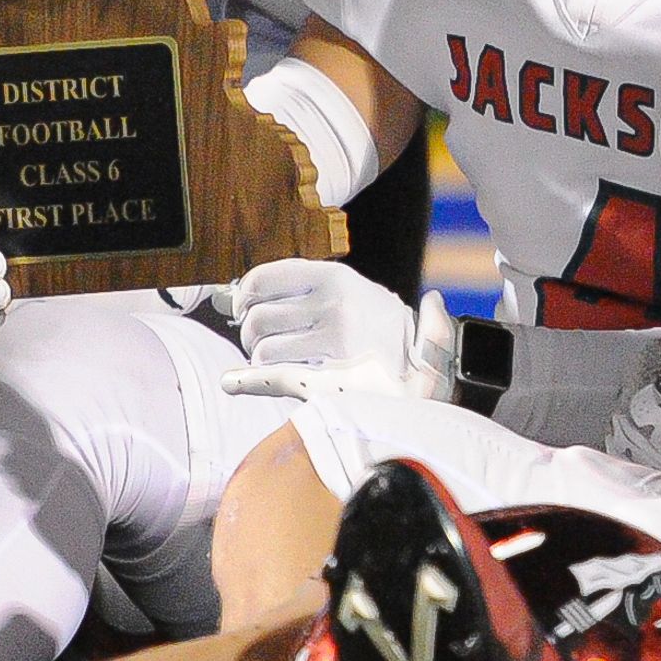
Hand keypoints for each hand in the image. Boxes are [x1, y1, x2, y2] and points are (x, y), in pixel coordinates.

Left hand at [218, 260, 459, 399]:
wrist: (427, 367)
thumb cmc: (381, 329)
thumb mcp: (354, 292)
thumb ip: (302, 291)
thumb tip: (236, 297)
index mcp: (335, 278)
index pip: (262, 280)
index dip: (245, 295)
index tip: (245, 306)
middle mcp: (332, 307)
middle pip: (257, 319)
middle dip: (252, 333)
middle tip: (264, 342)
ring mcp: (333, 344)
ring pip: (263, 351)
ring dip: (262, 360)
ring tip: (280, 362)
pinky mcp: (331, 379)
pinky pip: (273, 377)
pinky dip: (247, 381)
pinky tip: (232, 382)